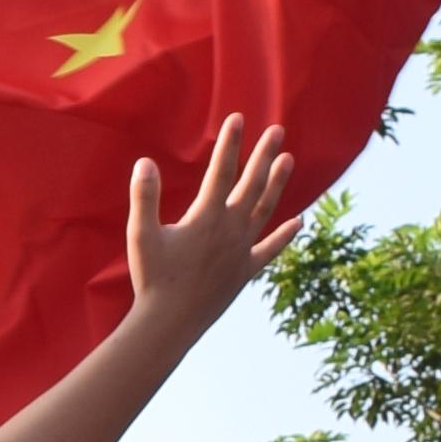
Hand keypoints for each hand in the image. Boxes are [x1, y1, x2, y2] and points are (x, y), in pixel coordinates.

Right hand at [122, 115, 301, 335]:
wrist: (170, 323)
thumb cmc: (152, 278)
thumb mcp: (140, 235)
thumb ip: (144, 196)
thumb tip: (145, 162)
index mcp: (206, 218)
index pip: (222, 172)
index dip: (230, 144)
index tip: (239, 118)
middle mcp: (230, 230)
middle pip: (251, 185)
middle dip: (264, 155)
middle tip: (278, 130)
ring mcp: (242, 251)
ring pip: (265, 210)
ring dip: (278, 184)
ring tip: (289, 159)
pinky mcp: (245, 271)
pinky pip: (269, 250)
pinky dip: (285, 236)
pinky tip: (300, 222)